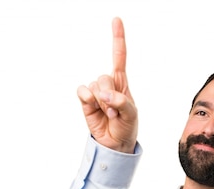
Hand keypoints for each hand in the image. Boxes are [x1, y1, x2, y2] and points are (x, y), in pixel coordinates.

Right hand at [77, 17, 137, 152]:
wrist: (115, 143)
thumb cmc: (126, 127)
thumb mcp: (131, 114)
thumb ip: (121, 101)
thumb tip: (104, 94)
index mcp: (122, 84)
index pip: (119, 57)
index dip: (118, 38)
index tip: (116, 20)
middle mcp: (108, 85)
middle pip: (104, 77)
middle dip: (109, 95)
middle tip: (115, 112)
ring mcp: (96, 93)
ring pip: (94, 86)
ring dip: (101, 102)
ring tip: (108, 114)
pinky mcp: (86, 101)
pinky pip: (82, 91)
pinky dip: (87, 98)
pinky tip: (93, 107)